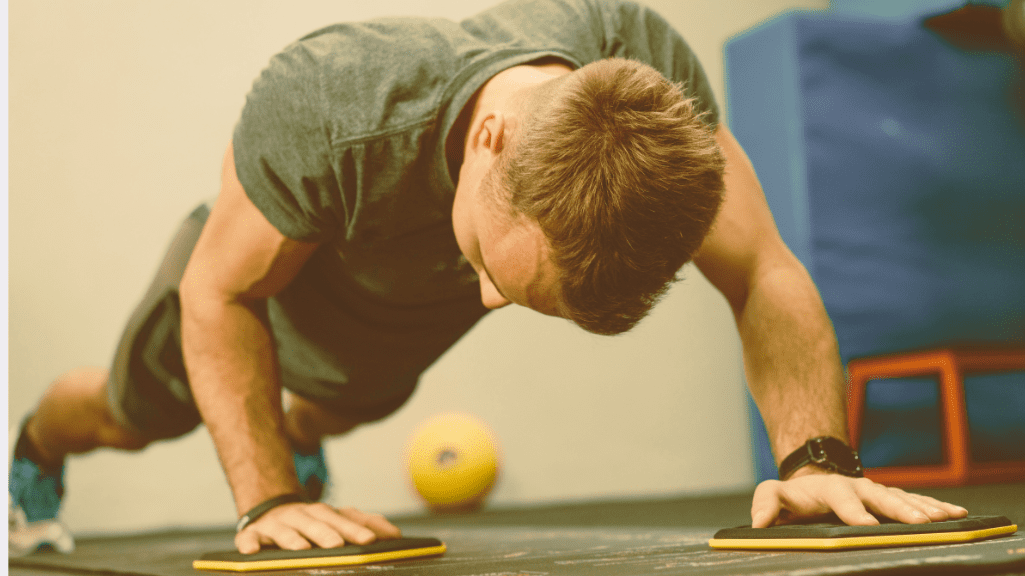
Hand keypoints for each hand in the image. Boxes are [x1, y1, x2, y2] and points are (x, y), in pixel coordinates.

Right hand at [235, 503, 401, 553]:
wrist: (270, 510)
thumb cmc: (310, 522)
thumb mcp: (337, 520)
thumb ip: (366, 524)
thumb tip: (395, 534)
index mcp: (324, 513)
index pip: (344, 520)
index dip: (358, 529)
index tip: (372, 541)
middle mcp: (302, 516)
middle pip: (317, 523)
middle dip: (328, 533)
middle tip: (338, 545)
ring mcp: (277, 524)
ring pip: (286, 530)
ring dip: (293, 539)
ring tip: (301, 549)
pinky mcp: (253, 534)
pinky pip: (249, 538)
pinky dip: (249, 544)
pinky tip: (252, 552)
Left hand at [750, 468, 968, 527]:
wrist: (815, 477)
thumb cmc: (795, 494)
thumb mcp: (774, 494)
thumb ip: (766, 504)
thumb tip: (757, 523)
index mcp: (831, 488)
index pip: (841, 498)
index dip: (853, 511)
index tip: (865, 524)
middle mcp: (859, 487)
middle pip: (880, 496)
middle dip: (900, 509)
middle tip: (920, 523)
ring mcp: (877, 492)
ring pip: (904, 498)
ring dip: (926, 508)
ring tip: (948, 518)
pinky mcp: (891, 499)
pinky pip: (917, 502)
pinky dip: (936, 507)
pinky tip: (956, 515)